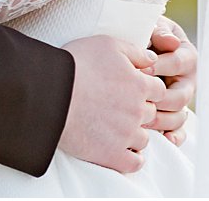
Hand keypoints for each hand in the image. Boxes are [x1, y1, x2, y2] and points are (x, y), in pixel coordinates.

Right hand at [58, 35, 166, 173]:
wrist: (50, 92)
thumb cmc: (76, 64)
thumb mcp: (108, 44)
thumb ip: (136, 52)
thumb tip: (153, 60)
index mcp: (139, 85)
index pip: (158, 91)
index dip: (145, 89)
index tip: (130, 89)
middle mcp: (138, 111)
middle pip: (151, 114)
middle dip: (139, 111)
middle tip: (117, 107)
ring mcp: (126, 135)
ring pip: (143, 139)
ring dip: (133, 134)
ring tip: (113, 129)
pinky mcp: (111, 155)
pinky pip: (134, 163)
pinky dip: (130, 159)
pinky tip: (118, 149)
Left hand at [146, 16, 196, 145]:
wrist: (139, 49)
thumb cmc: (146, 36)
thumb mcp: (152, 28)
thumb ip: (159, 32)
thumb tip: (171, 42)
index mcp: (187, 56)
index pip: (178, 63)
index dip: (160, 67)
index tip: (140, 68)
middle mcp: (188, 80)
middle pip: (180, 96)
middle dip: (159, 99)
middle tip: (139, 100)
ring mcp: (182, 99)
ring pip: (179, 116)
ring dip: (161, 120)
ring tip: (141, 121)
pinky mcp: (175, 114)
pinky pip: (179, 130)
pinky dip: (173, 136)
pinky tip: (163, 138)